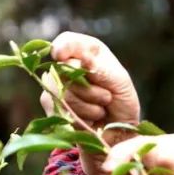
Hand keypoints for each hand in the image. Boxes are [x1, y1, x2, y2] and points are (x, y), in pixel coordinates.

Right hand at [40, 32, 140, 174]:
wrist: (119, 132)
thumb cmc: (122, 101)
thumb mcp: (119, 81)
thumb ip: (99, 69)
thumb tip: (76, 61)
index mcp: (88, 51)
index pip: (68, 42)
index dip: (63, 47)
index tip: (60, 54)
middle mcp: (67, 65)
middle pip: (63, 70)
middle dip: (88, 87)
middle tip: (107, 97)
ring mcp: (55, 86)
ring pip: (63, 92)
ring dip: (89, 104)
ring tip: (101, 108)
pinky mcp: (51, 106)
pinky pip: (61, 109)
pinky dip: (82, 116)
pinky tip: (91, 119)